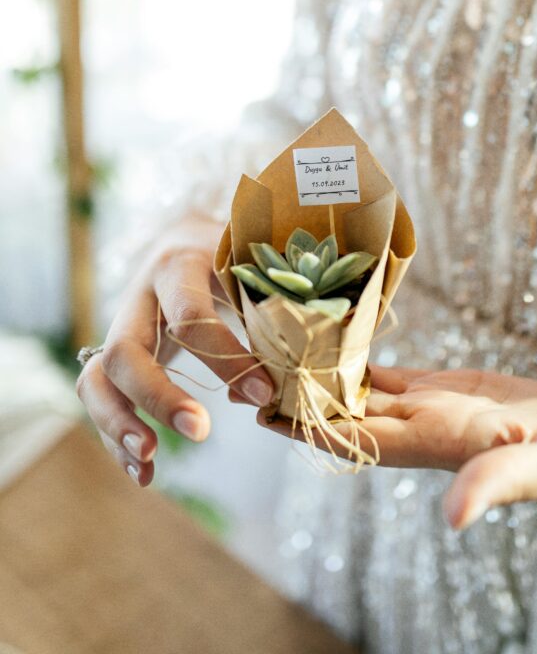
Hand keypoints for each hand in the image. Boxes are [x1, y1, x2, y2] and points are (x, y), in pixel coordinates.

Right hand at [76, 214, 273, 486]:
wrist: (184, 238)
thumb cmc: (229, 256)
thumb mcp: (248, 268)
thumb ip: (261, 317)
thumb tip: (263, 394)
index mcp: (179, 266)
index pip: (189, 315)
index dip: (225, 358)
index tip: (262, 394)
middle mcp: (138, 297)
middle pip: (124, 350)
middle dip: (157, 397)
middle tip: (200, 431)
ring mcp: (118, 326)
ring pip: (96, 378)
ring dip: (117, 424)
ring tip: (149, 462)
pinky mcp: (112, 355)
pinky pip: (100, 400)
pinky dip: (117, 440)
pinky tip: (144, 475)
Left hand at [253, 365, 536, 525]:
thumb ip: (500, 486)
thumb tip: (452, 519)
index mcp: (437, 446)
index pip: (354, 439)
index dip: (305, 426)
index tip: (259, 405)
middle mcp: (423, 428)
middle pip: (343, 412)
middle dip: (295, 393)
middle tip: (245, 363)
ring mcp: (434, 406)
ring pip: (361, 389)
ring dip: (319, 371)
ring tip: (275, 342)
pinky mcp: (451, 387)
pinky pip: (393, 372)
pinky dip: (361, 353)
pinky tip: (335, 335)